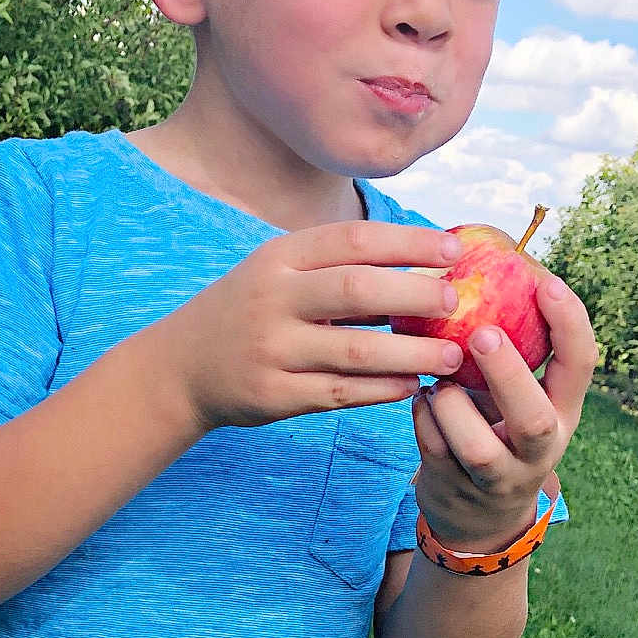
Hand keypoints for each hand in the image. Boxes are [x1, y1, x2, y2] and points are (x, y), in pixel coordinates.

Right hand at [151, 221, 471, 433]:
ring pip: (355, 352)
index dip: (410, 244)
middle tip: (456, 304)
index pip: (354, 240)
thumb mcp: (277, 272)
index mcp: (278, 258)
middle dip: (415, 296)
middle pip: (357, 292)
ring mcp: (271, 350)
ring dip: (411, 354)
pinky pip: (339, 393)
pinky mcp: (273, 396)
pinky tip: (411, 385)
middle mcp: (272, 300)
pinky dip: (381, 389)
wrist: (181, 367)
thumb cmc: (248, 311)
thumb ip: (335, 264)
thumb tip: (424, 263)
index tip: (456, 251)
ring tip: (451, 356)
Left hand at [410, 271, 597, 551]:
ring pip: (477, 447)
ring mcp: (499, 476)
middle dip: (508, 374)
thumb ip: (512, 352)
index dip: (569, 324)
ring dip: (451, 407)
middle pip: (533, 417)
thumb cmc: (497, 430)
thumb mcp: (517, 396)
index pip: (581, 365)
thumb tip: (486, 268)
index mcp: (563, 411)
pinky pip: (434, 450)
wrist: (479, 516)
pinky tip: (420, 401)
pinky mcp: (458, 489)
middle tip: (481, 334)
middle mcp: (539, 447)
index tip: (546, 281)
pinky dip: (422, 419)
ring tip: (439, 383)